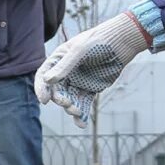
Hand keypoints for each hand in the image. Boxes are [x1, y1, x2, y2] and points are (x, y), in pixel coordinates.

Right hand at [33, 11, 151, 126]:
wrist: (123, 41)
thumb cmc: (99, 40)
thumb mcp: (80, 51)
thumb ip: (64, 66)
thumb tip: (47, 80)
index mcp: (58, 60)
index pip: (43, 76)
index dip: (41, 89)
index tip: (44, 100)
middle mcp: (66, 72)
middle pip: (57, 91)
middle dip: (60, 100)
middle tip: (68, 105)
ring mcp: (78, 81)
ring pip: (70, 99)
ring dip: (71, 108)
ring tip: (78, 112)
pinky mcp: (91, 88)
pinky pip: (84, 103)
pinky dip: (82, 114)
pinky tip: (82, 124)